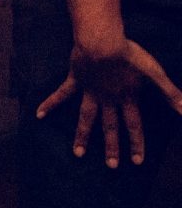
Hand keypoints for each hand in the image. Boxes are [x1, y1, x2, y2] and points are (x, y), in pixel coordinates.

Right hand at [35, 37, 181, 167]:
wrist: (101, 41)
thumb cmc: (129, 54)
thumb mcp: (154, 72)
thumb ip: (170, 92)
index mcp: (127, 98)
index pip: (134, 125)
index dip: (136, 143)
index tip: (136, 162)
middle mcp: (107, 99)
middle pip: (110, 127)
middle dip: (112, 147)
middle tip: (112, 167)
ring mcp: (89, 91)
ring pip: (86, 118)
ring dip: (82, 136)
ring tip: (77, 154)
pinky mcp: (75, 80)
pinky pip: (61, 94)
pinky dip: (50, 104)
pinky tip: (38, 114)